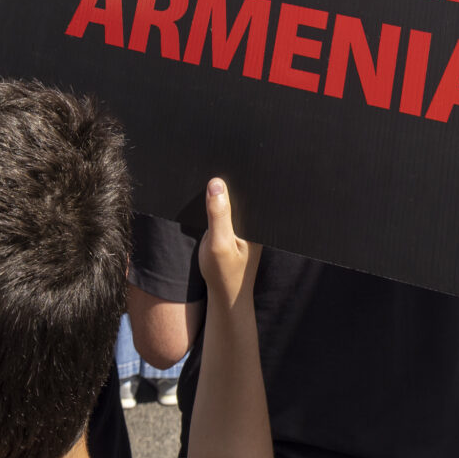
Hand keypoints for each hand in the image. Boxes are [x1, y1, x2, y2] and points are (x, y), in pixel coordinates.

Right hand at [195, 178, 255, 310]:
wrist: (225, 294)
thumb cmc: (224, 273)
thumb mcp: (219, 243)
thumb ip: (219, 214)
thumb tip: (216, 183)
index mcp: (256, 220)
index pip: (247, 188)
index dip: (233, 174)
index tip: (216, 164)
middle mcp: (253, 219)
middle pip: (239, 191)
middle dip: (224, 182)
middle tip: (205, 170)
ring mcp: (243, 223)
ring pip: (229, 199)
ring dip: (216, 193)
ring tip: (202, 183)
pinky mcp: (233, 227)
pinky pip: (223, 209)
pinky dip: (213, 204)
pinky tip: (202, 201)